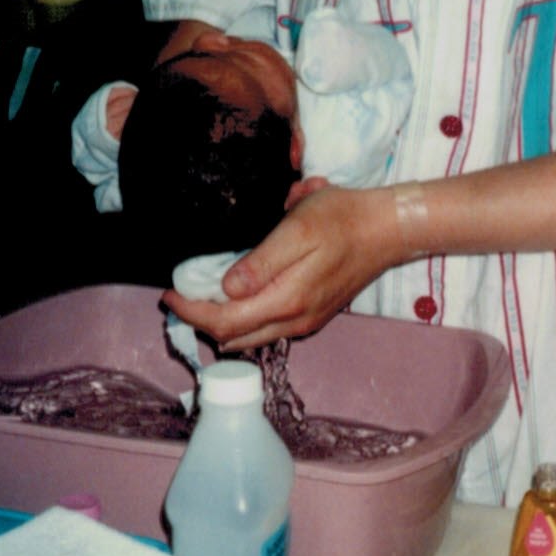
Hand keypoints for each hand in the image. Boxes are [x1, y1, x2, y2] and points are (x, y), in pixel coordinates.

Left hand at [162, 182, 401, 347]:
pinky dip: (243, 320)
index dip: (191, 311)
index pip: (224, 321)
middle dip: (200, 319)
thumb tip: (226, 289)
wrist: (386, 230)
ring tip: (200, 296)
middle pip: (233, 337)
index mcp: (286, 300)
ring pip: (250, 337)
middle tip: (179, 294)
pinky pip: (268, 328)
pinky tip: (237, 298)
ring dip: (221, 322)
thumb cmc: (342, 219)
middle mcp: (294, 321)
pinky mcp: (313, 315)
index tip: (169, 292)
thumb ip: (262, 262)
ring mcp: (305, 322)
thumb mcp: (299, 228)